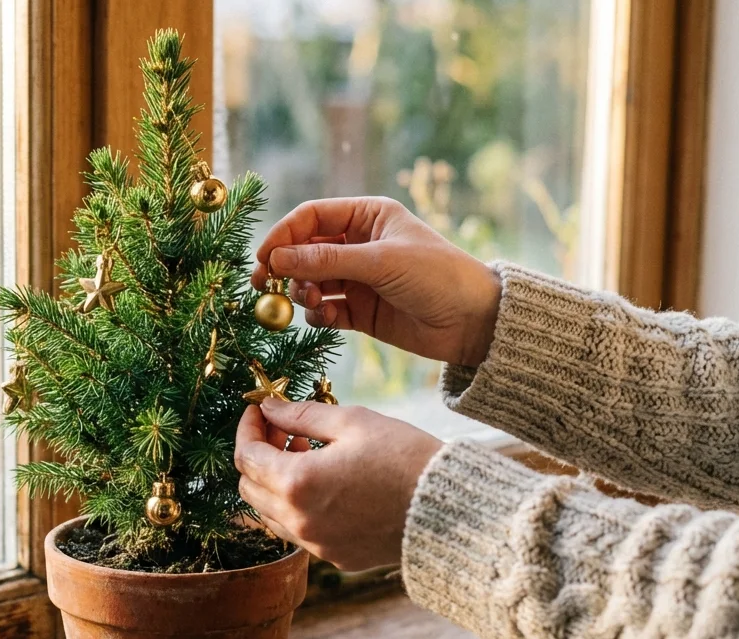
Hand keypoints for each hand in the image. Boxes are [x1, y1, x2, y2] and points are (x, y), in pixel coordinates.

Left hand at [234, 399, 441, 571]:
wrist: (450, 508)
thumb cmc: (405, 458)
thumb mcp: (353, 422)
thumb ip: (301, 415)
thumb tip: (268, 408)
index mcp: (297, 483)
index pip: (246, 456)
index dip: (248, 428)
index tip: (259, 410)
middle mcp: (299, 520)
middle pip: (249, 488)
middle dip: (258, 455)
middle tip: (282, 430)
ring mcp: (316, 544)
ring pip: (269, 514)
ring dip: (274, 482)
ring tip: (304, 454)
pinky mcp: (335, 556)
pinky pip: (298, 531)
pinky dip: (295, 505)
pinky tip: (322, 482)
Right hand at [252, 197, 500, 366]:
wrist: (475, 322)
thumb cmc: (438, 276)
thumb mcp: (381, 262)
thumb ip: (327, 260)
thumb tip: (276, 257)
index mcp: (368, 216)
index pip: (312, 217)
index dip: (284, 234)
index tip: (264, 257)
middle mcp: (360, 244)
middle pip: (305, 250)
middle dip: (285, 267)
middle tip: (264, 285)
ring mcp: (359, 279)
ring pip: (311, 281)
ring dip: (302, 293)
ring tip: (312, 302)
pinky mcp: (361, 311)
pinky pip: (326, 309)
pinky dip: (318, 315)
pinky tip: (326, 318)